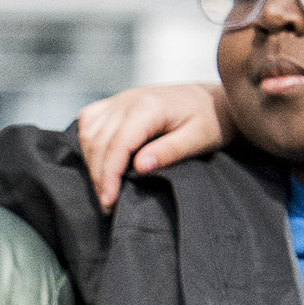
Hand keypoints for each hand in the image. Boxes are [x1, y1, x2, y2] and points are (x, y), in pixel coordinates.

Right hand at [73, 82, 229, 209]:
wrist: (214, 100)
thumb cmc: (211, 120)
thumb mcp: (199, 139)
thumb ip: (170, 151)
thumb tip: (140, 166)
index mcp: (148, 107)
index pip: (116, 145)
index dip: (109, 176)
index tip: (109, 202)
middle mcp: (128, 99)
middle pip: (98, 142)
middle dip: (98, 176)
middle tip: (108, 205)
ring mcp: (120, 99)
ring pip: (89, 133)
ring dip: (91, 163)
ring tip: (105, 188)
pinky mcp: (117, 103)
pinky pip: (89, 121)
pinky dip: (88, 143)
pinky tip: (98, 161)